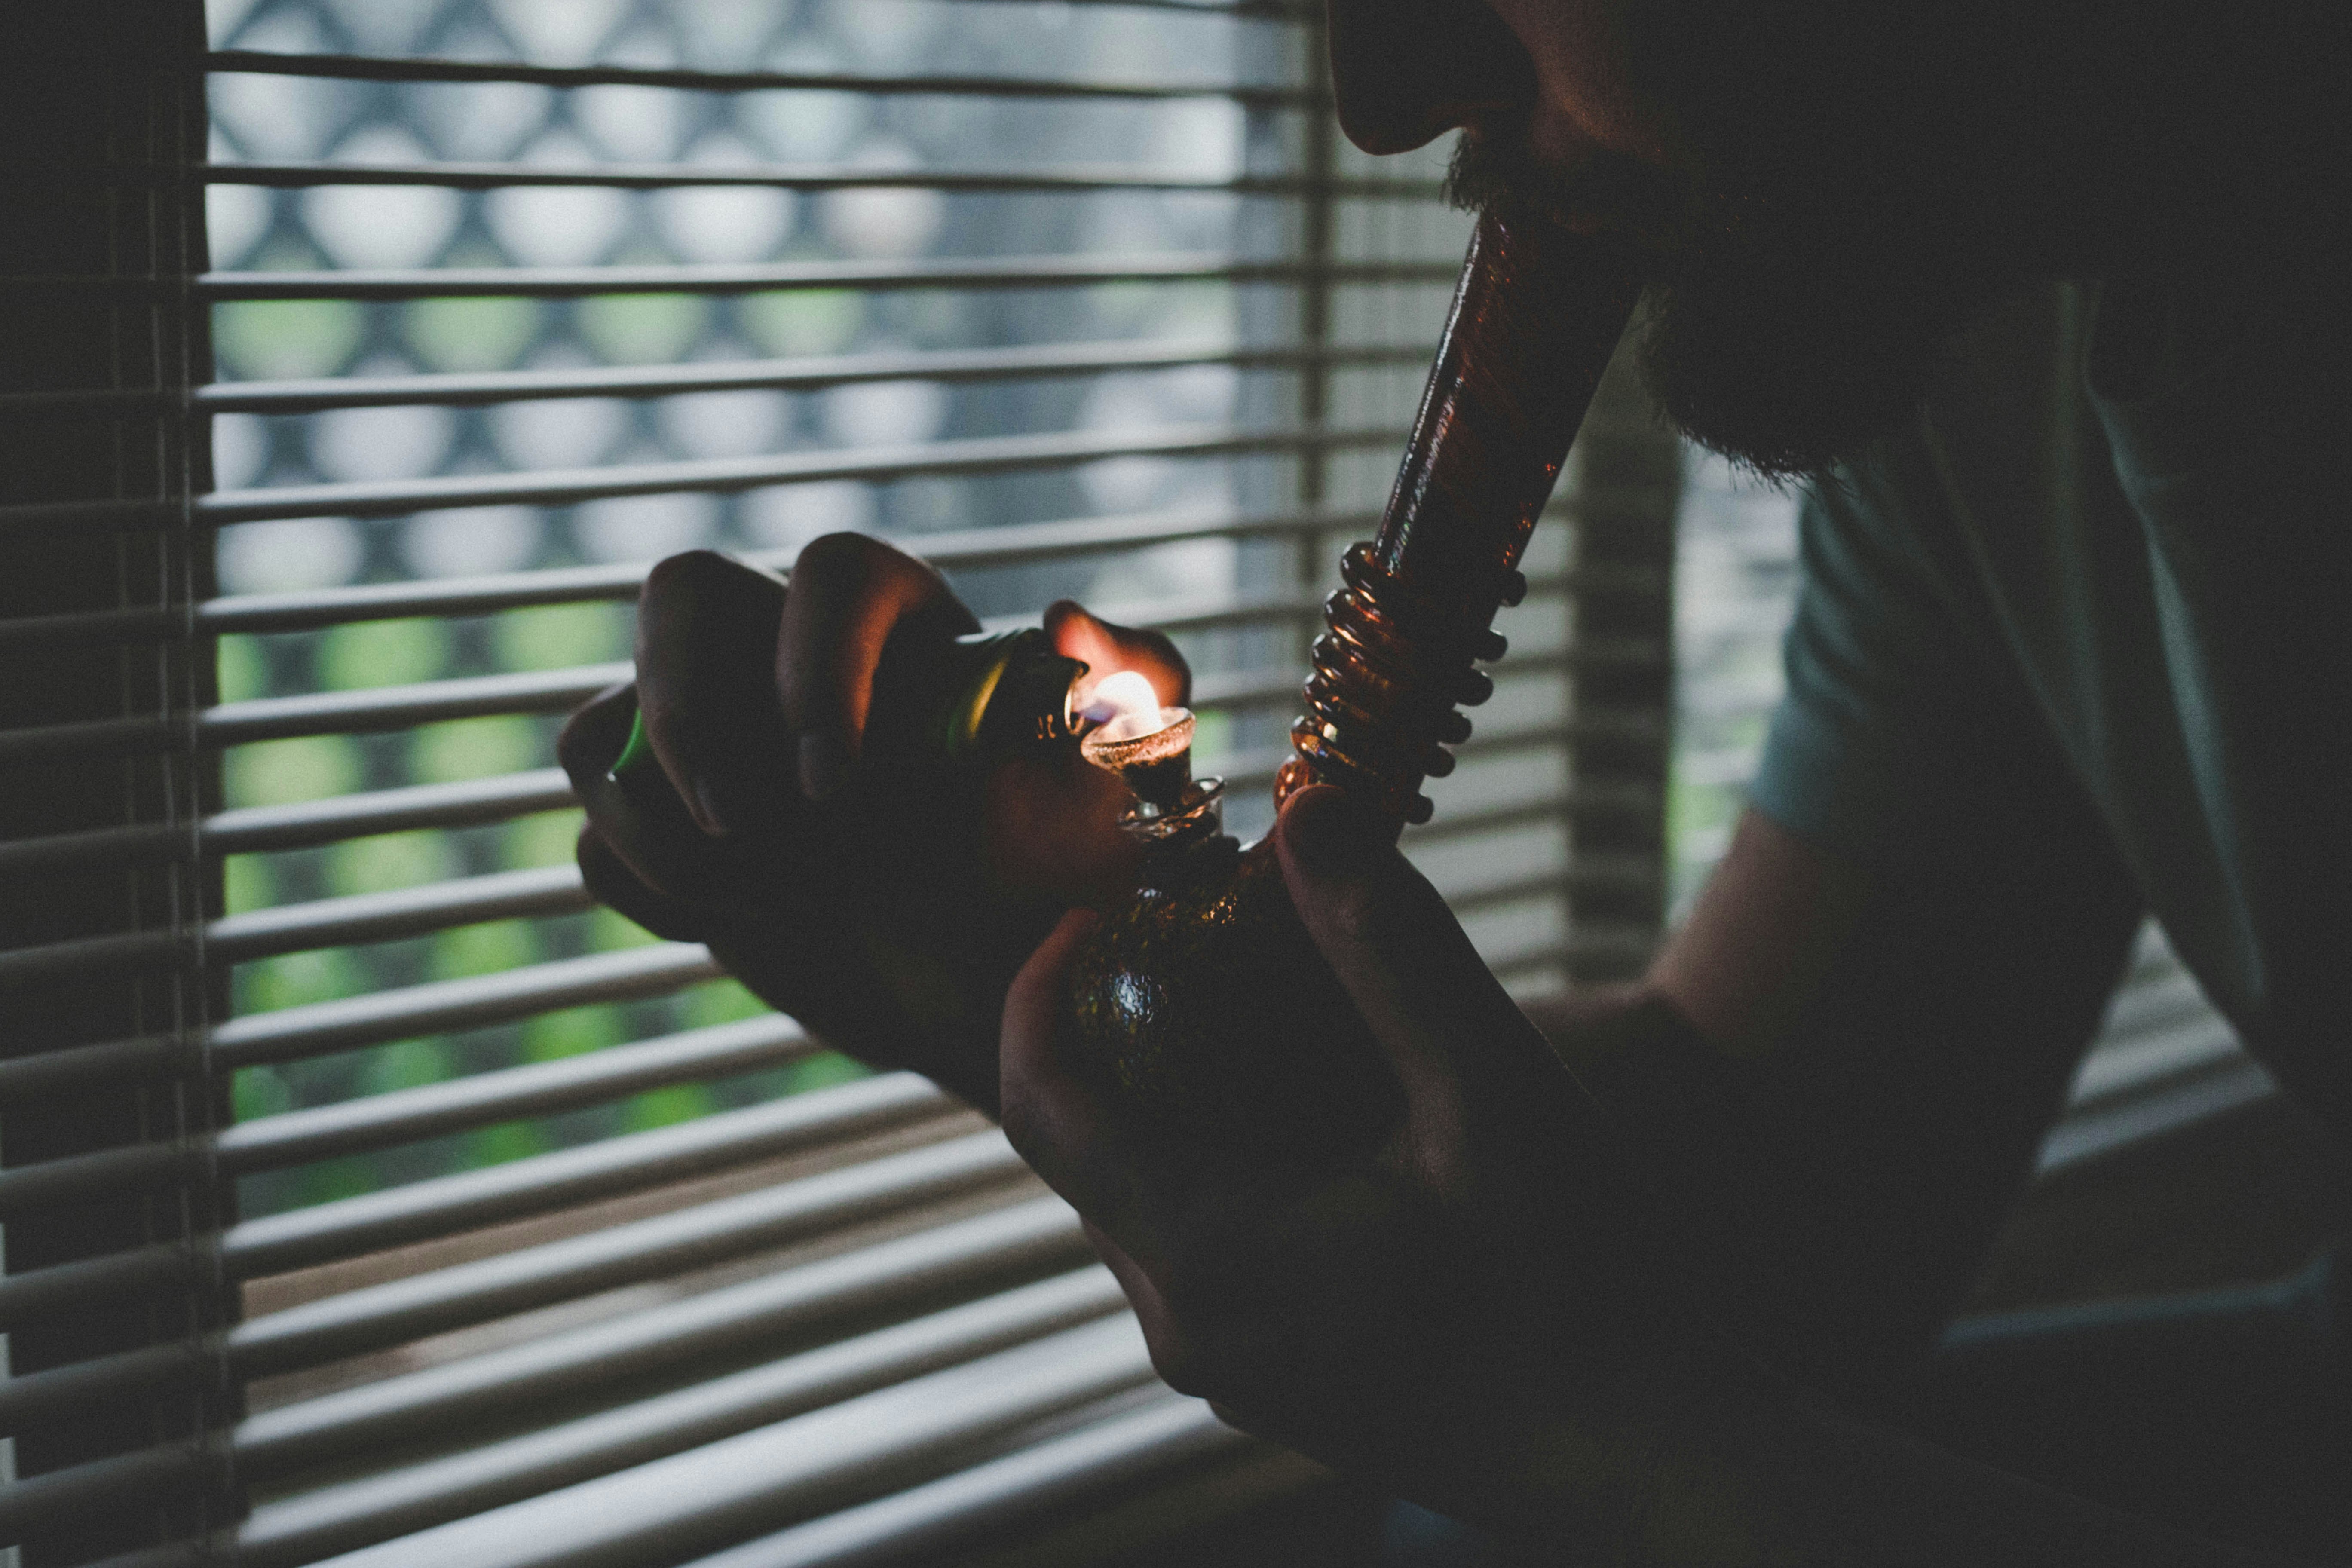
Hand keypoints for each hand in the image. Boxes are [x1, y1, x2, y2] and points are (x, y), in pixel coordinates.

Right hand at [559, 537, 1186, 1111]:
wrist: (1001, 990)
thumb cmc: (1064, 878)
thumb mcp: (1128, 789)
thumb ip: (1132, 688)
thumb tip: (1069, 618)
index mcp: (904, 626)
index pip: (834, 573)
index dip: (817, 661)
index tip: (840, 786)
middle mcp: (789, 655)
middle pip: (680, 594)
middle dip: (693, 714)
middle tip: (751, 828)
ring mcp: (711, 739)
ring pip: (604, 724)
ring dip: (661, 827)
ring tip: (772, 900)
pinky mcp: (665, 828)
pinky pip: (594, 835)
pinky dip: (648, 886)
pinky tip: (746, 923)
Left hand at [998, 784, 1685, 1504]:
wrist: (1654, 1456)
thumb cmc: (1583, 1283)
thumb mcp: (1493, 1093)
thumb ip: (1390, 950)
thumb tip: (1307, 814)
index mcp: (1207, 1259)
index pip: (1043, 1104)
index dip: (1044, 987)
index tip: (1105, 906)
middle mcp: (1191, 1328)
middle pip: (1090, 1146)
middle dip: (1130, 1027)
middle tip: (1214, 938)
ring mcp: (1231, 1368)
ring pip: (1147, 1197)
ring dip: (1184, 1097)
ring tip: (1278, 1013)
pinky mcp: (1277, 1382)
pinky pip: (1202, 1250)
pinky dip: (1228, 1162)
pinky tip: (1329, 1115)